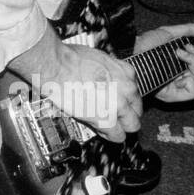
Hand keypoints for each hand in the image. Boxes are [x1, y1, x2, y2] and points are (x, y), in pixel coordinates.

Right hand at [12, 30, 140, 141]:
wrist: (57, 66)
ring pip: (132, 125)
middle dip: (127, 113)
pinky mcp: (106, 120)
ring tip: (111, 126)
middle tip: (115, 114)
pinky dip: (110, 136)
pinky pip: (117, 135)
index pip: (134, 92)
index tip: (119, 101)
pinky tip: (104, 132)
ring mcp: (119, 105)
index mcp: (125, 72)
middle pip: (136, 109)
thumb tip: (102, 78)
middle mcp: (127, 88)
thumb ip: (106, 71)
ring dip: (122, 126)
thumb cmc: (69, 58)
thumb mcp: (96, 58)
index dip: (125, 98)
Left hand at [134, 22, 193, 102]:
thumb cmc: (145, 44)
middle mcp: (180, 76)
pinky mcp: (171, 94)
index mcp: (181, 65)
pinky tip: (179, 72)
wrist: (131, 51)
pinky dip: (190, 81)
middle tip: (185, 49)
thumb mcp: (169, 33)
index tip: (190, 45)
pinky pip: (193, 93)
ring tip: (178, 55)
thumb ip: (190, 30)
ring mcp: (176, 86)